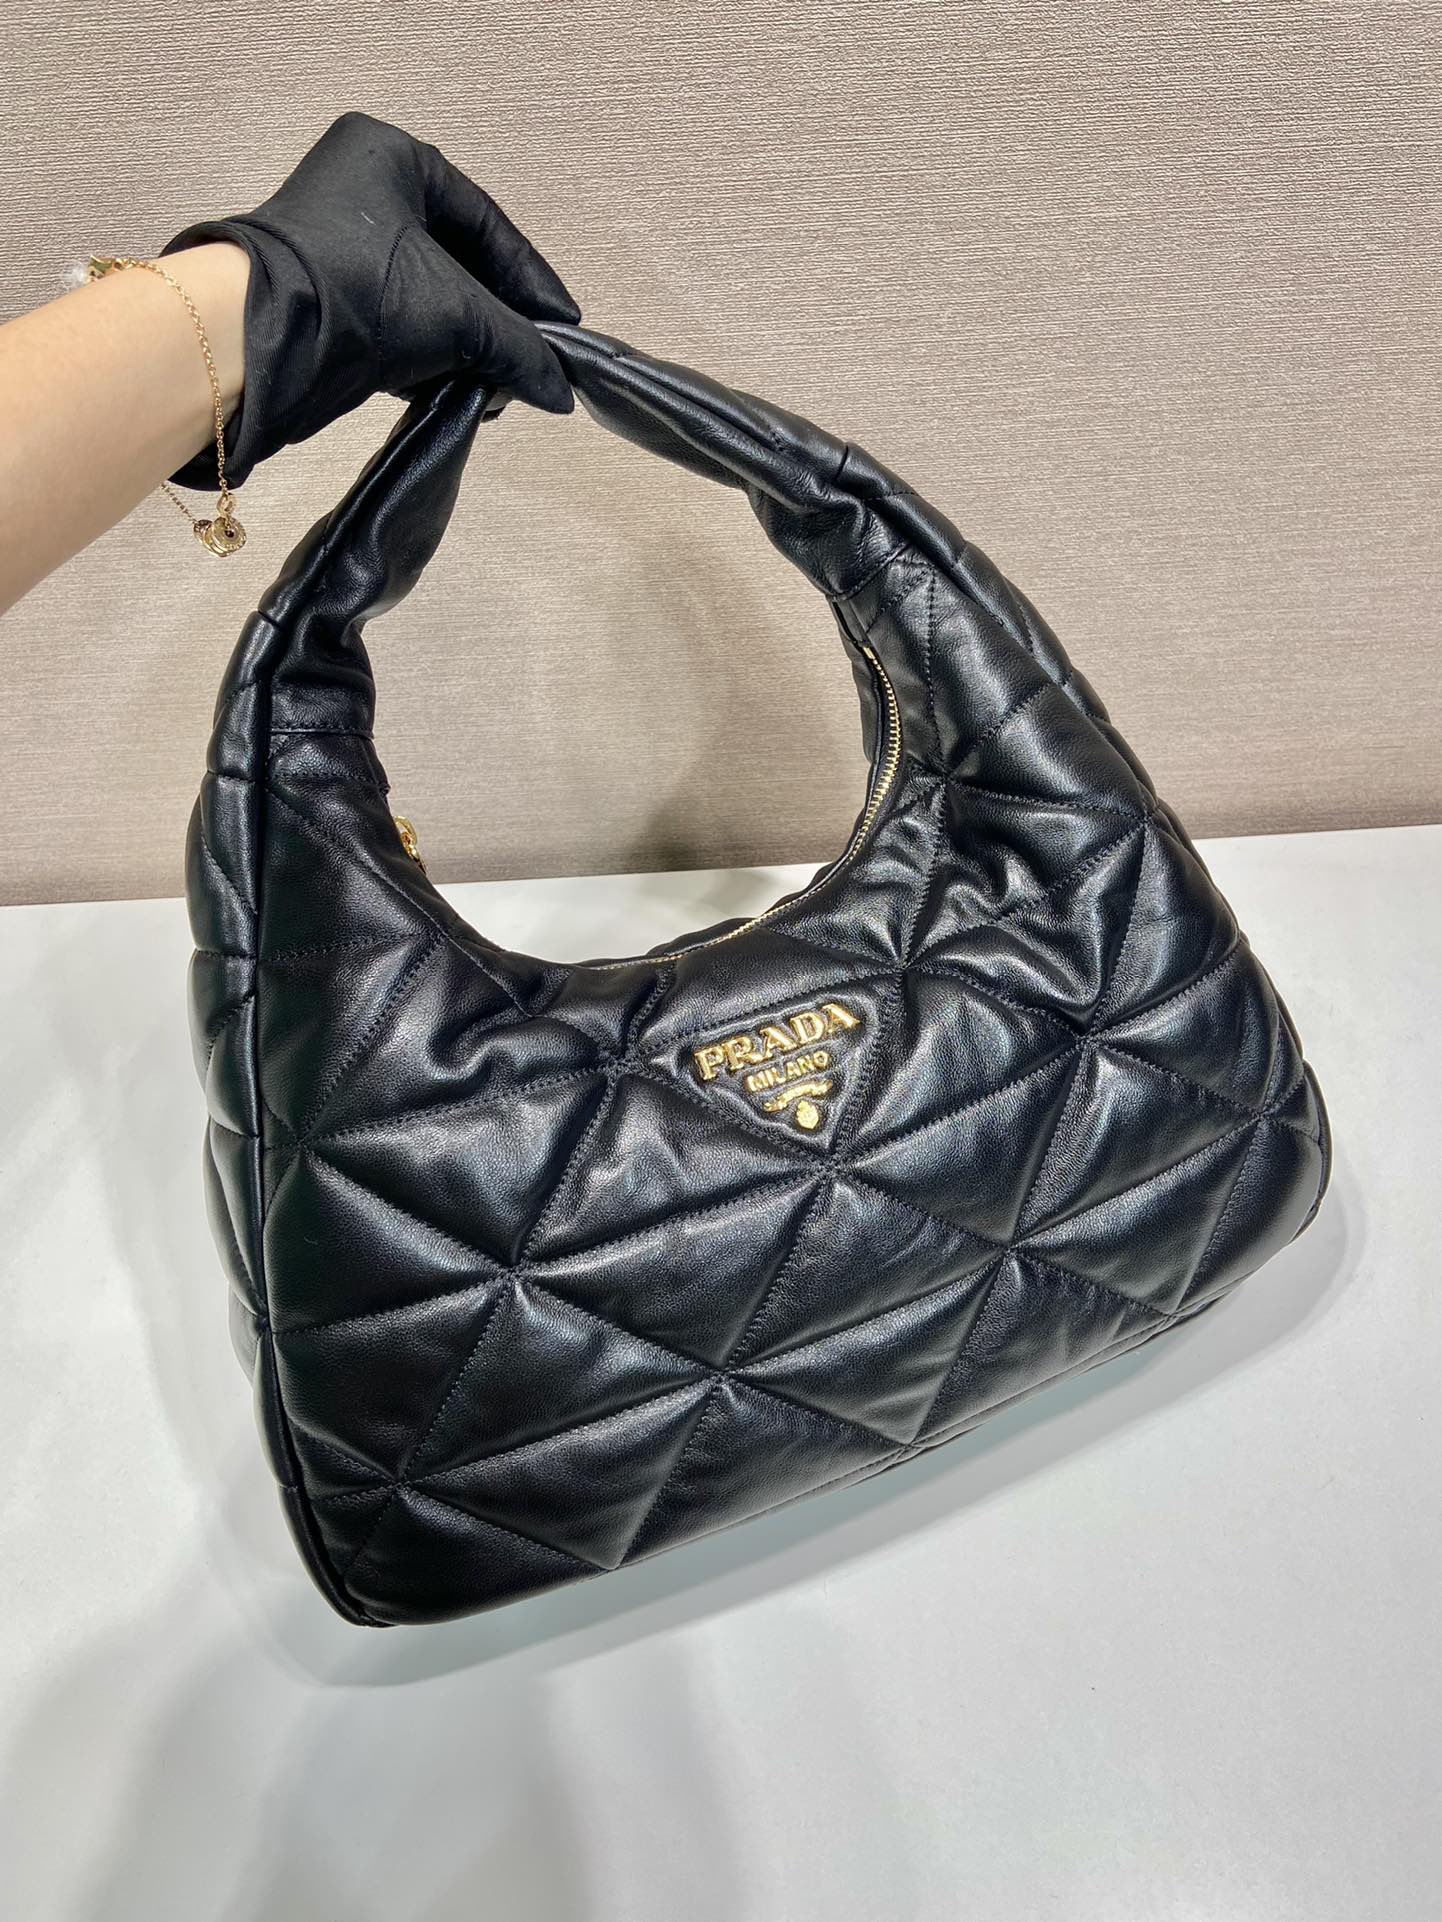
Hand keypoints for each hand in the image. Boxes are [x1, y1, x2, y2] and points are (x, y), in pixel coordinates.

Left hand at [161, 111, 580, 489]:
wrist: (261, 342)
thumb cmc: (360, 293)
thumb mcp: (456, 312)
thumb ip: (517, 345)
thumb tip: (559, 387)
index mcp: (393, 157)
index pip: (485, 223)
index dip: (530, 280)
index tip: (563, 328)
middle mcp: (362, 189)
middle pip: (458, 261)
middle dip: (498, 318)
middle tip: (534, 362)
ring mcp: (340, 246)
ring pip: (429, 297)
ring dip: (468, 344)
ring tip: (502, 384)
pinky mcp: (328, 299)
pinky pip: (399, 322)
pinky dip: (432, 356)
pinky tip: (463, 388)